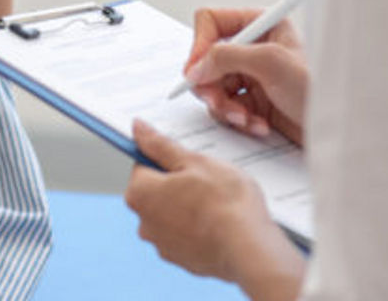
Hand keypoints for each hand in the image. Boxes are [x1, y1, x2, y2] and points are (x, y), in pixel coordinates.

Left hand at [124, 120, 303, 298]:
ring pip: (173, 213)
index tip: (187, 158)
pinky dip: (199, 227)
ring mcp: (163, 245)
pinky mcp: (183, 260)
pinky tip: (221, 222)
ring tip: (218, 201)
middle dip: (179, 182)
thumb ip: (161, 145)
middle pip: (157, 190)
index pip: (144, 163)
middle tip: (208, 178)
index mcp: (140, 193)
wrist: (249, 249)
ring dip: (189, 205)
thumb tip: (138, 128)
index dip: (168, 157)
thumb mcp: (194, 161)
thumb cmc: (225, 202)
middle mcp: (144, 223)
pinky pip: (187, 235)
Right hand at [184, 9, 307, 144]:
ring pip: (213, 87)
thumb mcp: (271, 63)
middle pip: (206, 60)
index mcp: (260, 25)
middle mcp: (253, 48)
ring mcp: (252, 76)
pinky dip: (238, 120)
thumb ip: (227, 57)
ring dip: (226, 107)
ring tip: (246, 118)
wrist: (337, 129)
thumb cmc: (318, 88)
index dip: (199, 46)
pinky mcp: (253, 101)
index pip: (211, 22)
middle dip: (212, 85)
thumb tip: (195, 67)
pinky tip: (259, 125)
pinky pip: (226, 108)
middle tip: (219, 102)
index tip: (197, 71)